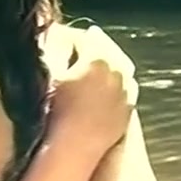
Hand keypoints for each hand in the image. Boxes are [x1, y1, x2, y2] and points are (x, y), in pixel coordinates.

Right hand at [46, 26, 138, 155]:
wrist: (76, 146)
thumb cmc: (58, 111)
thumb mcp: (51, 76)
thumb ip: (55, 50)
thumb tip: (57, 34)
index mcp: (96, 59)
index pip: (84, 37)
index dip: (71, 35)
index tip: (63, 35)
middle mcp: (117, 71)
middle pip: (107, 47)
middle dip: (94, 42)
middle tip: (84, 38)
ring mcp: (126, 90)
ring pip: (121, 65)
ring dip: (109, 57)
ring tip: (97, 57)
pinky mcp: (129, 107)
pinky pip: (127, 85)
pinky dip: (119, 77)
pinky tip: (109, 81)